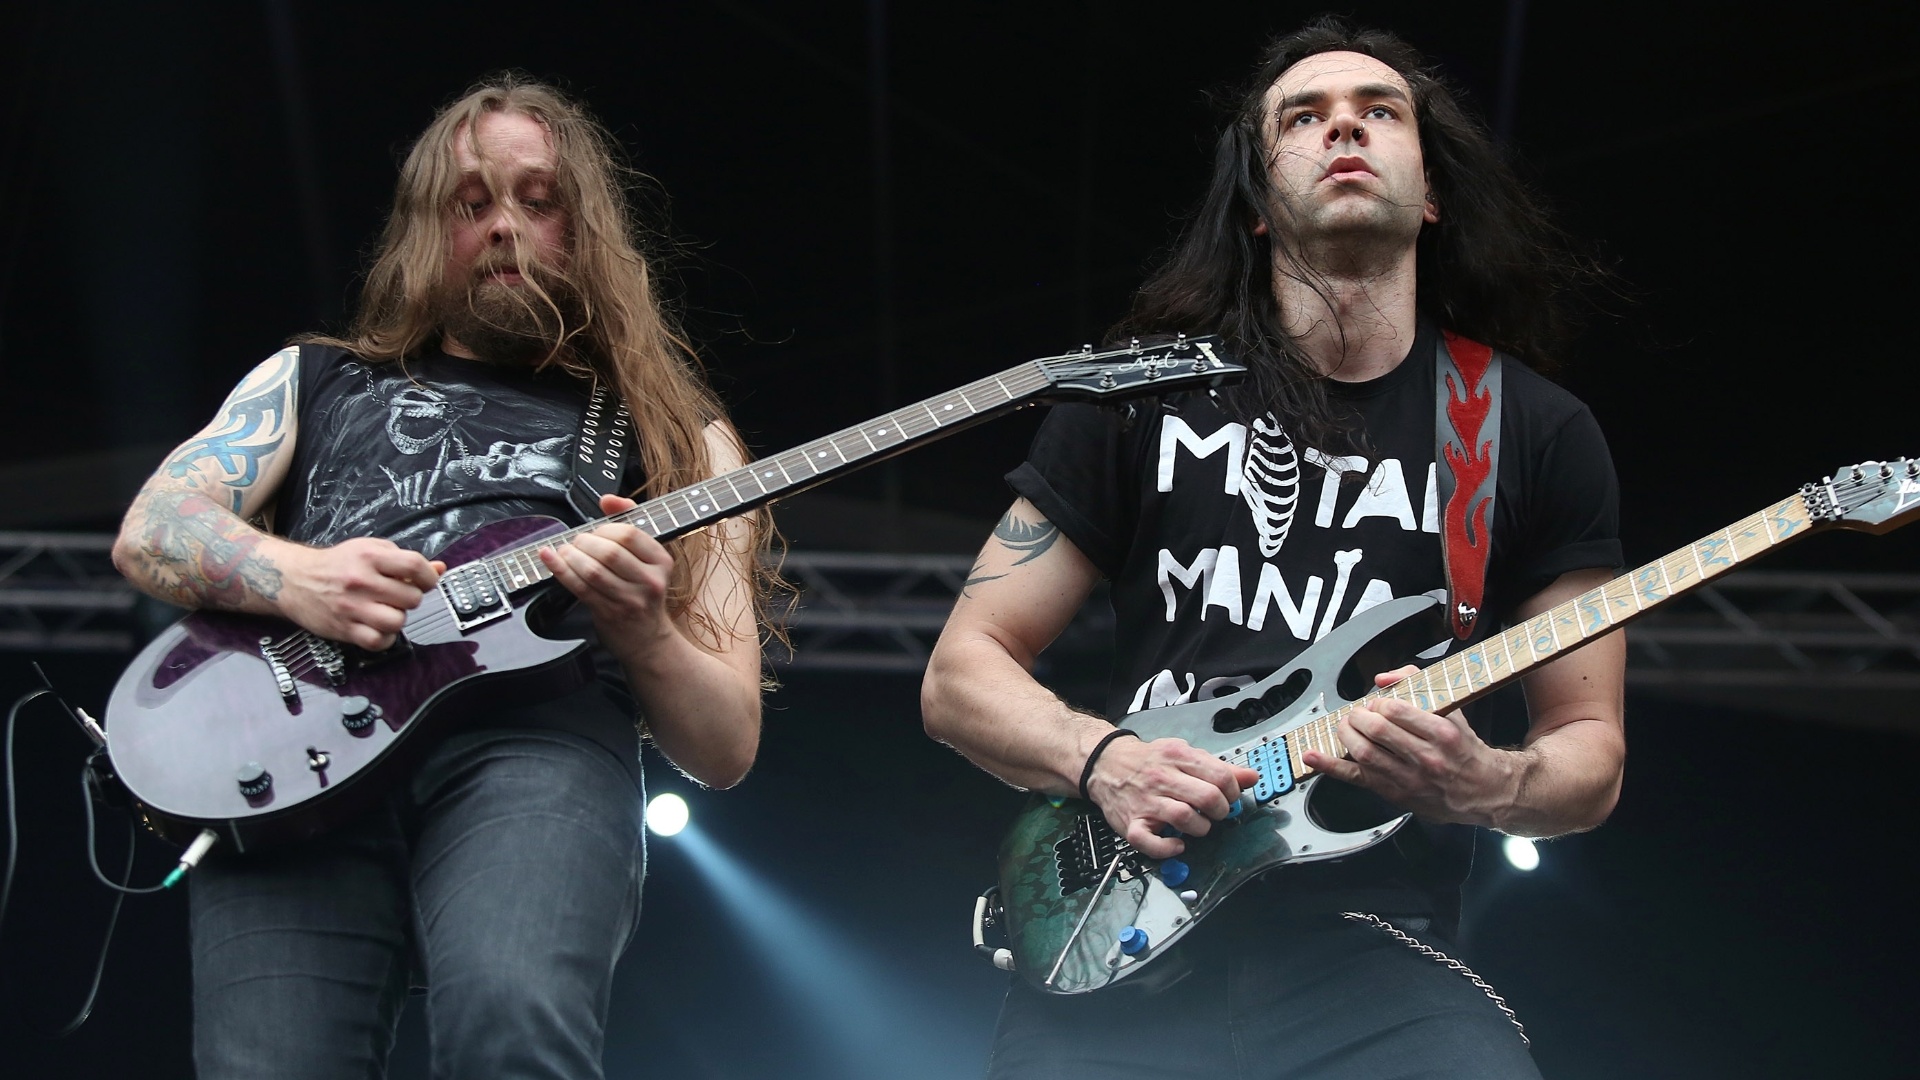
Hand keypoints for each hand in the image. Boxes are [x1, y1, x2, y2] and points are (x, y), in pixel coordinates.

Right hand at [277, 537, 442, 649]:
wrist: (294, 579)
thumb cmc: (337, 564)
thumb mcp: (370, 549)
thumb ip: (404, 559)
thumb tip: (439, 569)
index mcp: (369, 556)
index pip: (415, 566)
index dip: (428, 577)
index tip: (426, 581)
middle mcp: (361, 581)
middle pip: (411, 598)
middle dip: (410, 597)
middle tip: (397, 595)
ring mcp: (352, 607)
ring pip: (398, 621)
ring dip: (398, 618)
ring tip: (387, 610)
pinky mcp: (344, 629)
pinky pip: (379, 641)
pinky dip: (385, 638)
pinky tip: (378, 626)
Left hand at [539, 494, 676, 652]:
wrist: (648, 640)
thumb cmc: (643, 593)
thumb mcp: (646, 558)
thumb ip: (629, 522)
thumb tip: (608, 499)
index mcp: (661, 562)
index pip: (630, 533)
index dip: (605, 527)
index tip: (594, 531)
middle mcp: (649, 581)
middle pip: (609, 551)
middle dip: (584, 542)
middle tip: (576, 542)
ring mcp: (630, 600)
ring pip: (592, 570)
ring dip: (571, 556)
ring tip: (564, 551)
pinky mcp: (609, 613)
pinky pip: (579, 588)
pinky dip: (560, 570)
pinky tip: (549, 558)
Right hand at [1086, 735, 1260, 859]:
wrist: (1105, 763)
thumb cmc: (1150, 761)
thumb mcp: (1183, 753)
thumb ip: (1218, 766)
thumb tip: (1252, 777)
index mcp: (1178, 757)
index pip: (1221, 776)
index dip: (1233, 791)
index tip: (1228, 797)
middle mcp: (1162, 778)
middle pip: (1207, 798)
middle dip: (1221, 811)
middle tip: (1215, 813)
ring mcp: (1146, 802)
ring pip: (1184, 818)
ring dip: (1201, 828)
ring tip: (1198, 826)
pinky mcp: (1131, 824)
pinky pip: (1150, 843)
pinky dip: (1168, 848)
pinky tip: (1177, 845)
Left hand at [1300, 665, 1518, 825]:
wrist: (1483, 790)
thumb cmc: (1464, 749)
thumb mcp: (1451, 709)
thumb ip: (1417, 684)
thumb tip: (1383, 679)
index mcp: (1442, 732)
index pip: (1396, 711)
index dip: (1377, 704)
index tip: (1376, 704)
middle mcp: (1426, 758)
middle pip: (1377, 731)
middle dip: (1358, 717)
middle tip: (1357, 714)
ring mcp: (1409, 779)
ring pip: (1365, 754)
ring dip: (1346, 736)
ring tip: (1346, 727)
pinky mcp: (1395, 794)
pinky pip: (1356, 778)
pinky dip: (1330, 766)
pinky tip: (1312, 757)